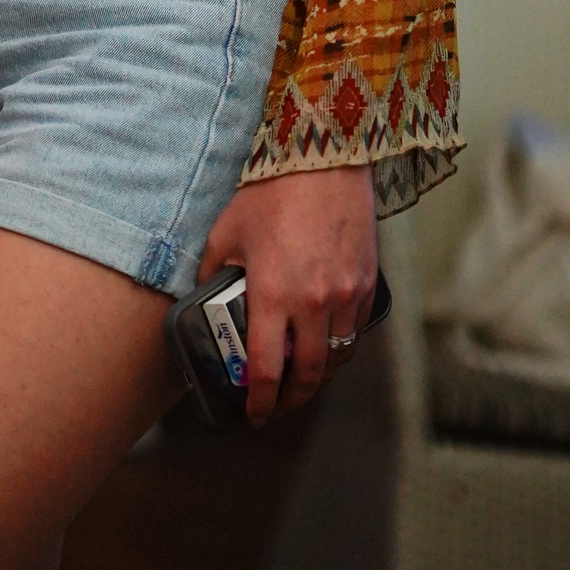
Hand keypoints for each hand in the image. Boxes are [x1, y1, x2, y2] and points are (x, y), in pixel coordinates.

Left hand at [198, 164, 377, 423]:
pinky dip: (342, 347)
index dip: (259, 401)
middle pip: (308, 376)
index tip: (252, 413)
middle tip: (276, 404)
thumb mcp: (227, 230)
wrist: (323, 156)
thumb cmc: (270, 190)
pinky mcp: (367, 284)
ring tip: (301, 380)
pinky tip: (327, 345)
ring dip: (318, 377)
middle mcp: (314, 304)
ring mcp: (346, 296)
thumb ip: (212, 268)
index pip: (267, 370)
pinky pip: (356, 332)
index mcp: (274, 294)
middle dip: (290, 399)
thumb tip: (202, 293)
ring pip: (337, 359)